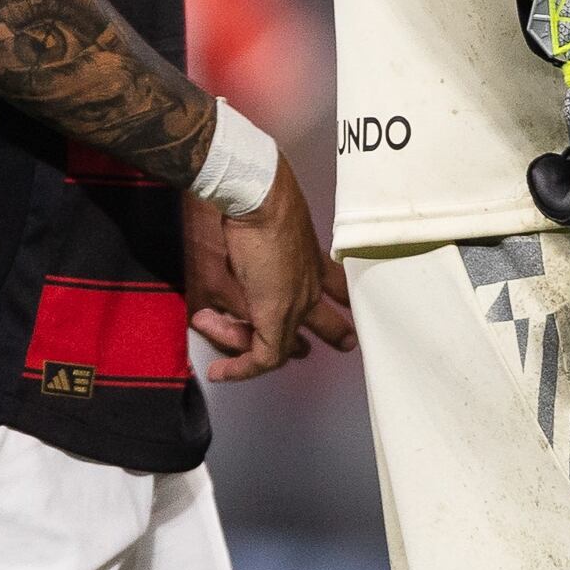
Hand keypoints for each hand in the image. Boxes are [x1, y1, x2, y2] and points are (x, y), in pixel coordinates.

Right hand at [192, 158, 353, 380]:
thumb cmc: (256, 199)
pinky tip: (221, 372)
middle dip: (334, 332)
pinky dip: (241, 368)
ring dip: (252, 354)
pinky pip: (263, 356)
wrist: (256, 197)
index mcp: (309, 257)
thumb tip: (247, 258)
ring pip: (285, 343)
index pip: (335, 283)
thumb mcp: (265, 226)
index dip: (342, 295)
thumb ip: (265, 247)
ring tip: (230, 364)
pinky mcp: (272, 316)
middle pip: (326, 318)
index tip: (347, 303)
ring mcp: (291, 302)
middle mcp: (306, 284)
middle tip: (348, 343)